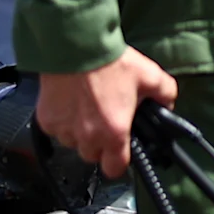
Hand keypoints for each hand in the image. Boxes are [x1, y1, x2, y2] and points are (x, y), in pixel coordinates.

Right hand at [35, 48, 179, 180]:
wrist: (75, 44)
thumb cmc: (109, 60)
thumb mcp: (150, 75)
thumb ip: (165, 95)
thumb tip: (167, 105)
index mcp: (114, 132)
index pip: (114, 169)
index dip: (118, 162)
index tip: (119, 153)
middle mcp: (87, 136)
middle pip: (92, 156)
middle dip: (99, 143)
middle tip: (104, 120)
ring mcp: (64, 128)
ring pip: (72, 143)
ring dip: (79, 133)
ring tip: (86, 108)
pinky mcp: (46, 118)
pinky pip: (55, 129)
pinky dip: (62, 121)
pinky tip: (70, 103)